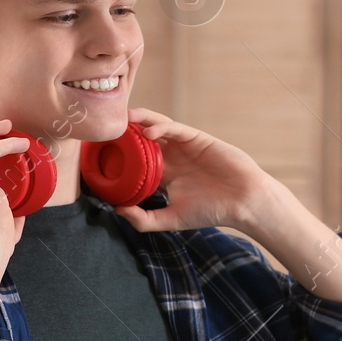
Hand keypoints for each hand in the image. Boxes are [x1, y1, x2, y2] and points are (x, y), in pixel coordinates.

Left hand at [113, 107, 277, 232]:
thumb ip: (145, 219)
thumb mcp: (172, 219)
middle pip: (143, 139)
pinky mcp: (197, 138)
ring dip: (140, 122)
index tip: (98, 153)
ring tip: (124, 120)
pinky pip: (176, 128)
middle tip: (106, 129)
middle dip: (126, 133)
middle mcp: (172, 157)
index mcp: (165, 174)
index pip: (137, 161)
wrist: (243, 202)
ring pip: (157, 127)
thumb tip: (117, 211)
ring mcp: (184, 146)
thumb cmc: (212, 212)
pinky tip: (148, 132)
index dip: (119, 155)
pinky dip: (161, 127)